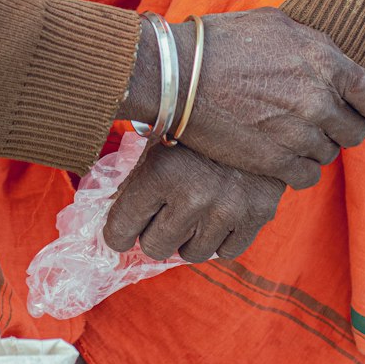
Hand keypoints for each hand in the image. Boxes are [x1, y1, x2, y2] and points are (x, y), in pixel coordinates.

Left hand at [104, 141, 284, 262]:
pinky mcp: (258, 215)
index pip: (122, 229)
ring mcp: (228, 208)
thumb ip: (133, 177)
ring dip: (188, 238)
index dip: (118, 233)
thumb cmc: (197, 126)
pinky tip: (217, 214)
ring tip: (192, 212)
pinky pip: (227, 252)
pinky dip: (220, 239)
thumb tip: (106, 214)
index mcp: (161, 172)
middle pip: (155, 247)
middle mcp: (194, 194)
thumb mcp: (158, 140)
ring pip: (192, 254)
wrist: (256, 109)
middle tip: (161, 216)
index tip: (122, 232)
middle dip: (154, 233)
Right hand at [122, 7, 364, 190]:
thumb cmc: (222, 41)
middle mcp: (320, 100)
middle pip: (355, 131)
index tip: (362, 109)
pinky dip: (295, 168)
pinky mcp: (276, 162)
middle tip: (309, 117)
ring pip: (328, 154)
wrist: (177, 75)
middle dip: (337, 126)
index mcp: (326, 61)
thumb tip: (333, 58)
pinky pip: (306, 176)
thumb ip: (314, 44)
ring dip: (311, 146)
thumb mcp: (276, 24)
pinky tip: (275, 151)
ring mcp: (299, 134)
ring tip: (282, 129)